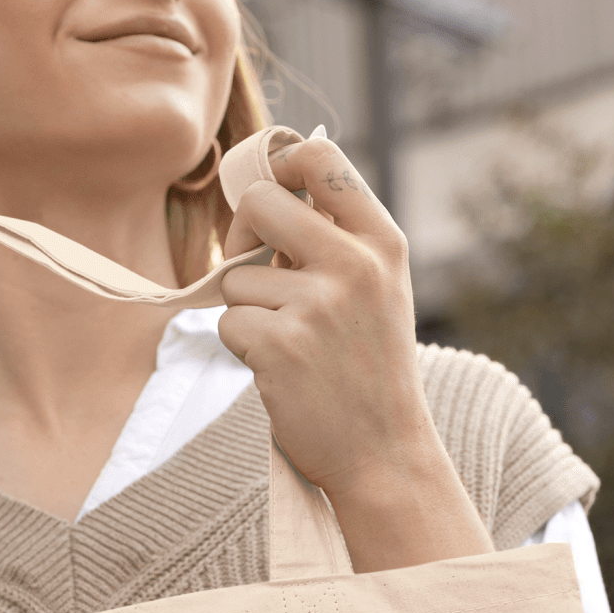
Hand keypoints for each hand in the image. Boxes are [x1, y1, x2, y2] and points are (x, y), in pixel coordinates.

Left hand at [218, 138, 491, 571]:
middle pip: (260, 204)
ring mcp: (315, 306)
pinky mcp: (279, 346)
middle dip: (243, 235)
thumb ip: (337, 241)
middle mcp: (353, 265)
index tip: (269, 191)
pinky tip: (282, 372)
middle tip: (252, 266)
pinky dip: (245, 349)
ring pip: (237, 278)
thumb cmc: (371, 371)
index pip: (320, 158)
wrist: (384, 453)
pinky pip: (229, 325)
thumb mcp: (379, 291)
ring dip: (249, 312)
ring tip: (293, 346)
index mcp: (382, 242)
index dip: (279, 165)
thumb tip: (266, 192)